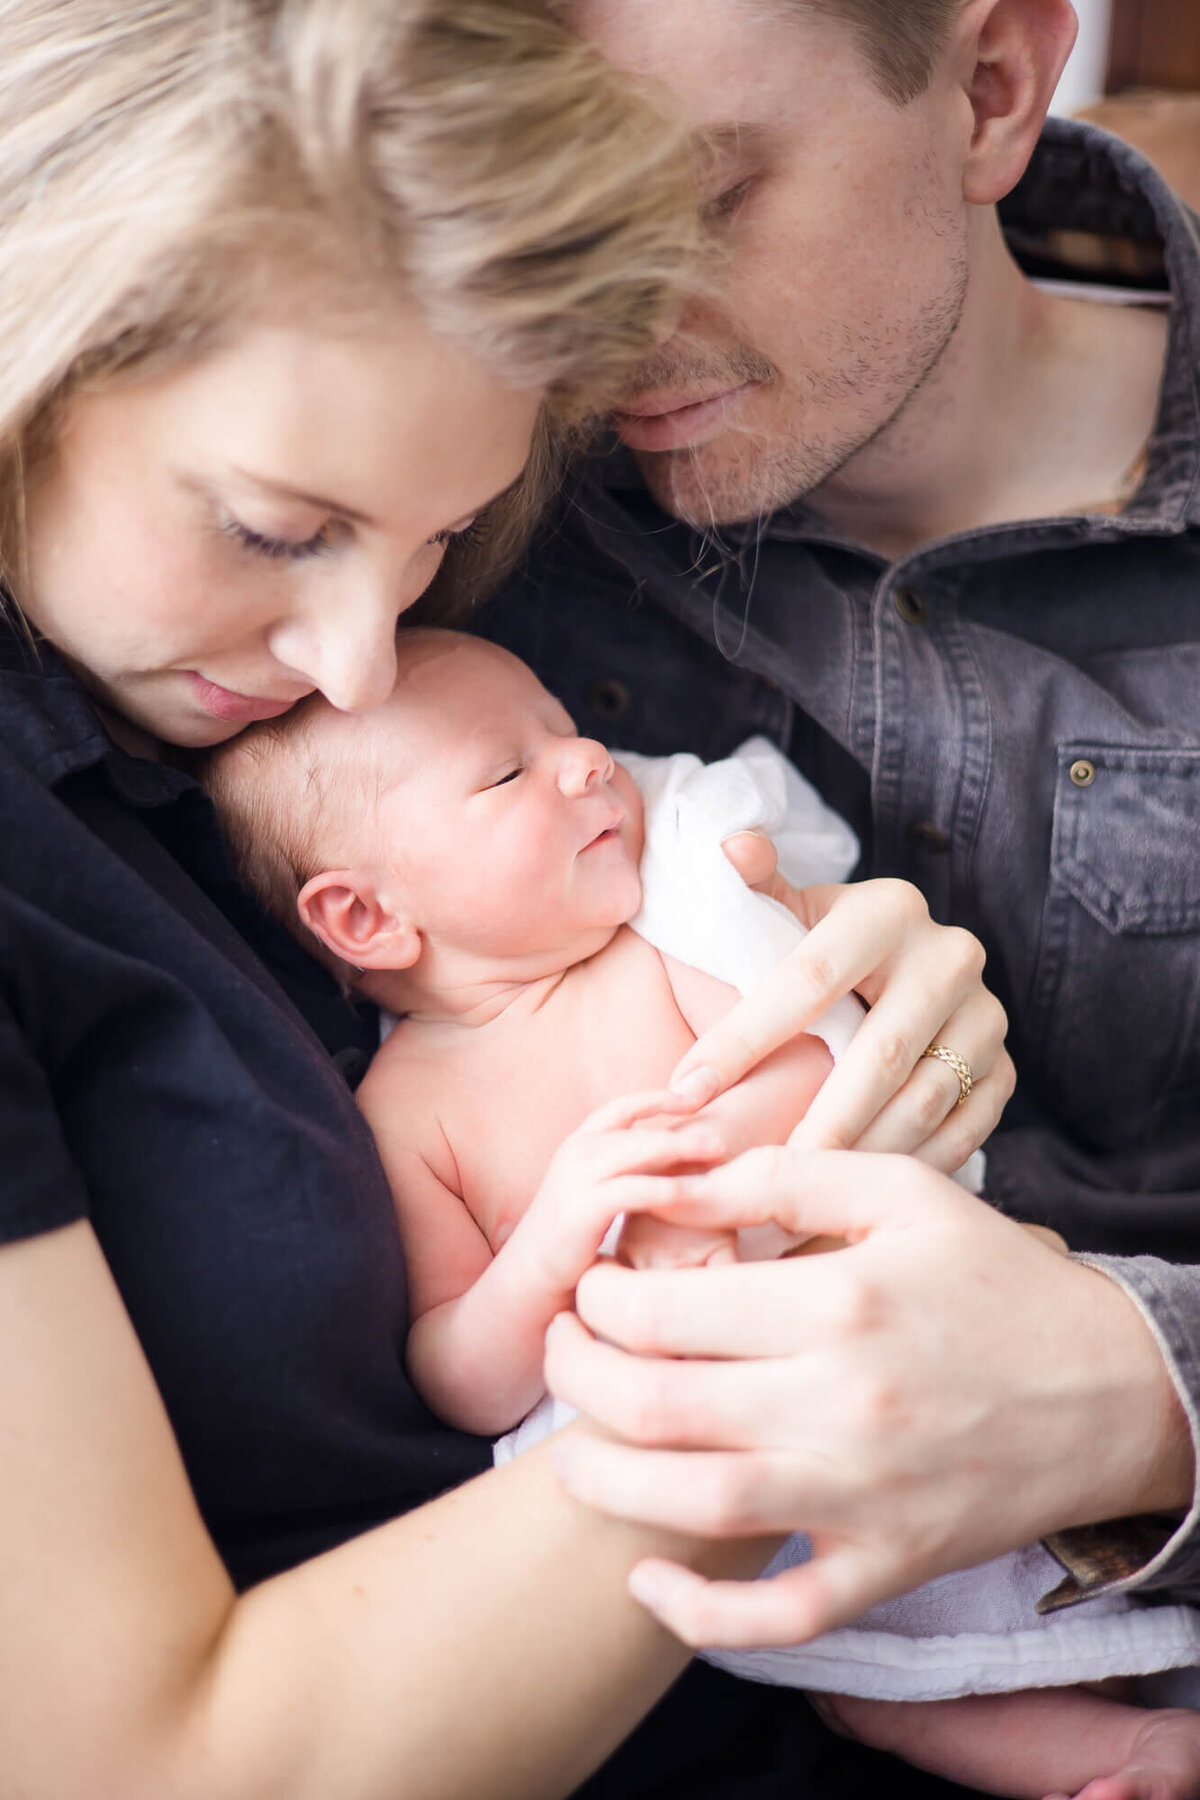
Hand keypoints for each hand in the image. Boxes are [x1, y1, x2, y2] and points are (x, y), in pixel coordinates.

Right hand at [517, 1088, 725, 1295]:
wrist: (529, 1275)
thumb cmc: (569, 1235)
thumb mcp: (589, 1188)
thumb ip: (618, 1167)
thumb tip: (665, 1155)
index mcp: (578, 1143)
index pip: (621, 1106)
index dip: (658, 1098)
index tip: (693, 1097)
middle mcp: (576, 1152)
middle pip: (639, 1130)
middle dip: (682, 1129)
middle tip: (720, 1138)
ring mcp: (578, 1177)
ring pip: (640, 1151)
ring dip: (683, 1149)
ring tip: (718, 1153)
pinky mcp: (585, 1206)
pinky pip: (636, 1190)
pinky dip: (670, 1189)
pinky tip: (698, 1194)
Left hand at [544, 1148, 1191, 1650]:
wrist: (1112, 1387)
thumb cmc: (995, 1277)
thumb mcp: (901, 1191)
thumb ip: (781, 1175)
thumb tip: (672, 1178)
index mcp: (838, 1304)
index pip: (665, 1308)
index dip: (599, 1294)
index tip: (592, 1282)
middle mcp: (842, 1406)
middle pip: (654, 1404)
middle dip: (575, 1375)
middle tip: (564, 1348)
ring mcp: (862, 1496)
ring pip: (690, 1507)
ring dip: (601, 1480)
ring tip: (571, 1448)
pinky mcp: (886, 1564)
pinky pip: (778, 1616)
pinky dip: (698, 1617)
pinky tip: (648, 1581)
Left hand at [671, 852, 1013, 1171]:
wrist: (911, 971)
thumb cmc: (822, 949)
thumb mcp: (790, 911)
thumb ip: (753, 887)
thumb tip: (728, 848)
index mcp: (888, 909)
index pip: (808, 980)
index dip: (742, 1038)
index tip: (683, 1089)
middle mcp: (951, 956)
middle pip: (875, 1055)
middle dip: (811, 1121)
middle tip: (752, 1175)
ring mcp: (987, 1016)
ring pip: (922, 1102)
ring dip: (859, 1158)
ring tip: (796, 1201)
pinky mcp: (1006, 1070)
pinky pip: (960, 1135)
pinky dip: (905, 1171)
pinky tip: (852, 1201)